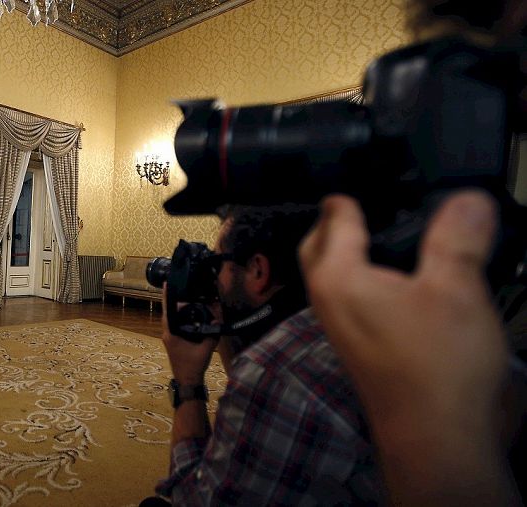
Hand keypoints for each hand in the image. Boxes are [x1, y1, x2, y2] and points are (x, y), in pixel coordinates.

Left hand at [161, 284, 219, 384]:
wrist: (188, 381)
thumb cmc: (194, 366)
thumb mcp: (206, 349)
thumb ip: (212, 333)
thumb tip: (217, 320)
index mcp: (171, 334)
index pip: (168, 311)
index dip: (167, 297)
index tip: (166, 284)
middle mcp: (167, 333)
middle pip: (169, 312)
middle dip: (175, 301)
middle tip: (185, 292)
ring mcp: (169, 337)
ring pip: (171, 319)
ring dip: (178, 310)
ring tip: (188, 301)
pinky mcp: (172, 341)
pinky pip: (174, 325)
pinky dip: (180, 318)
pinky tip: (189, 315)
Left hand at [299, 191, 516, 504]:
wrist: (438, 436)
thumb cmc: (435, 370)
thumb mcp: (456, 287)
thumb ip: (458, 237)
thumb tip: (467, 200)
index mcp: (338, 277)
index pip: (336, 220)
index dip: (348, 195)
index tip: (351, 181)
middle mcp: (329, 300)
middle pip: (318, 248)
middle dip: (330, 224)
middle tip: (349, 205)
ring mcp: (341, 327)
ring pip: (333, 277)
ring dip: (345, 254)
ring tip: (374, 237)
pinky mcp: (361, 346)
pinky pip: (352, 300)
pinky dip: (365, 280)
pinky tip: (397, 282)